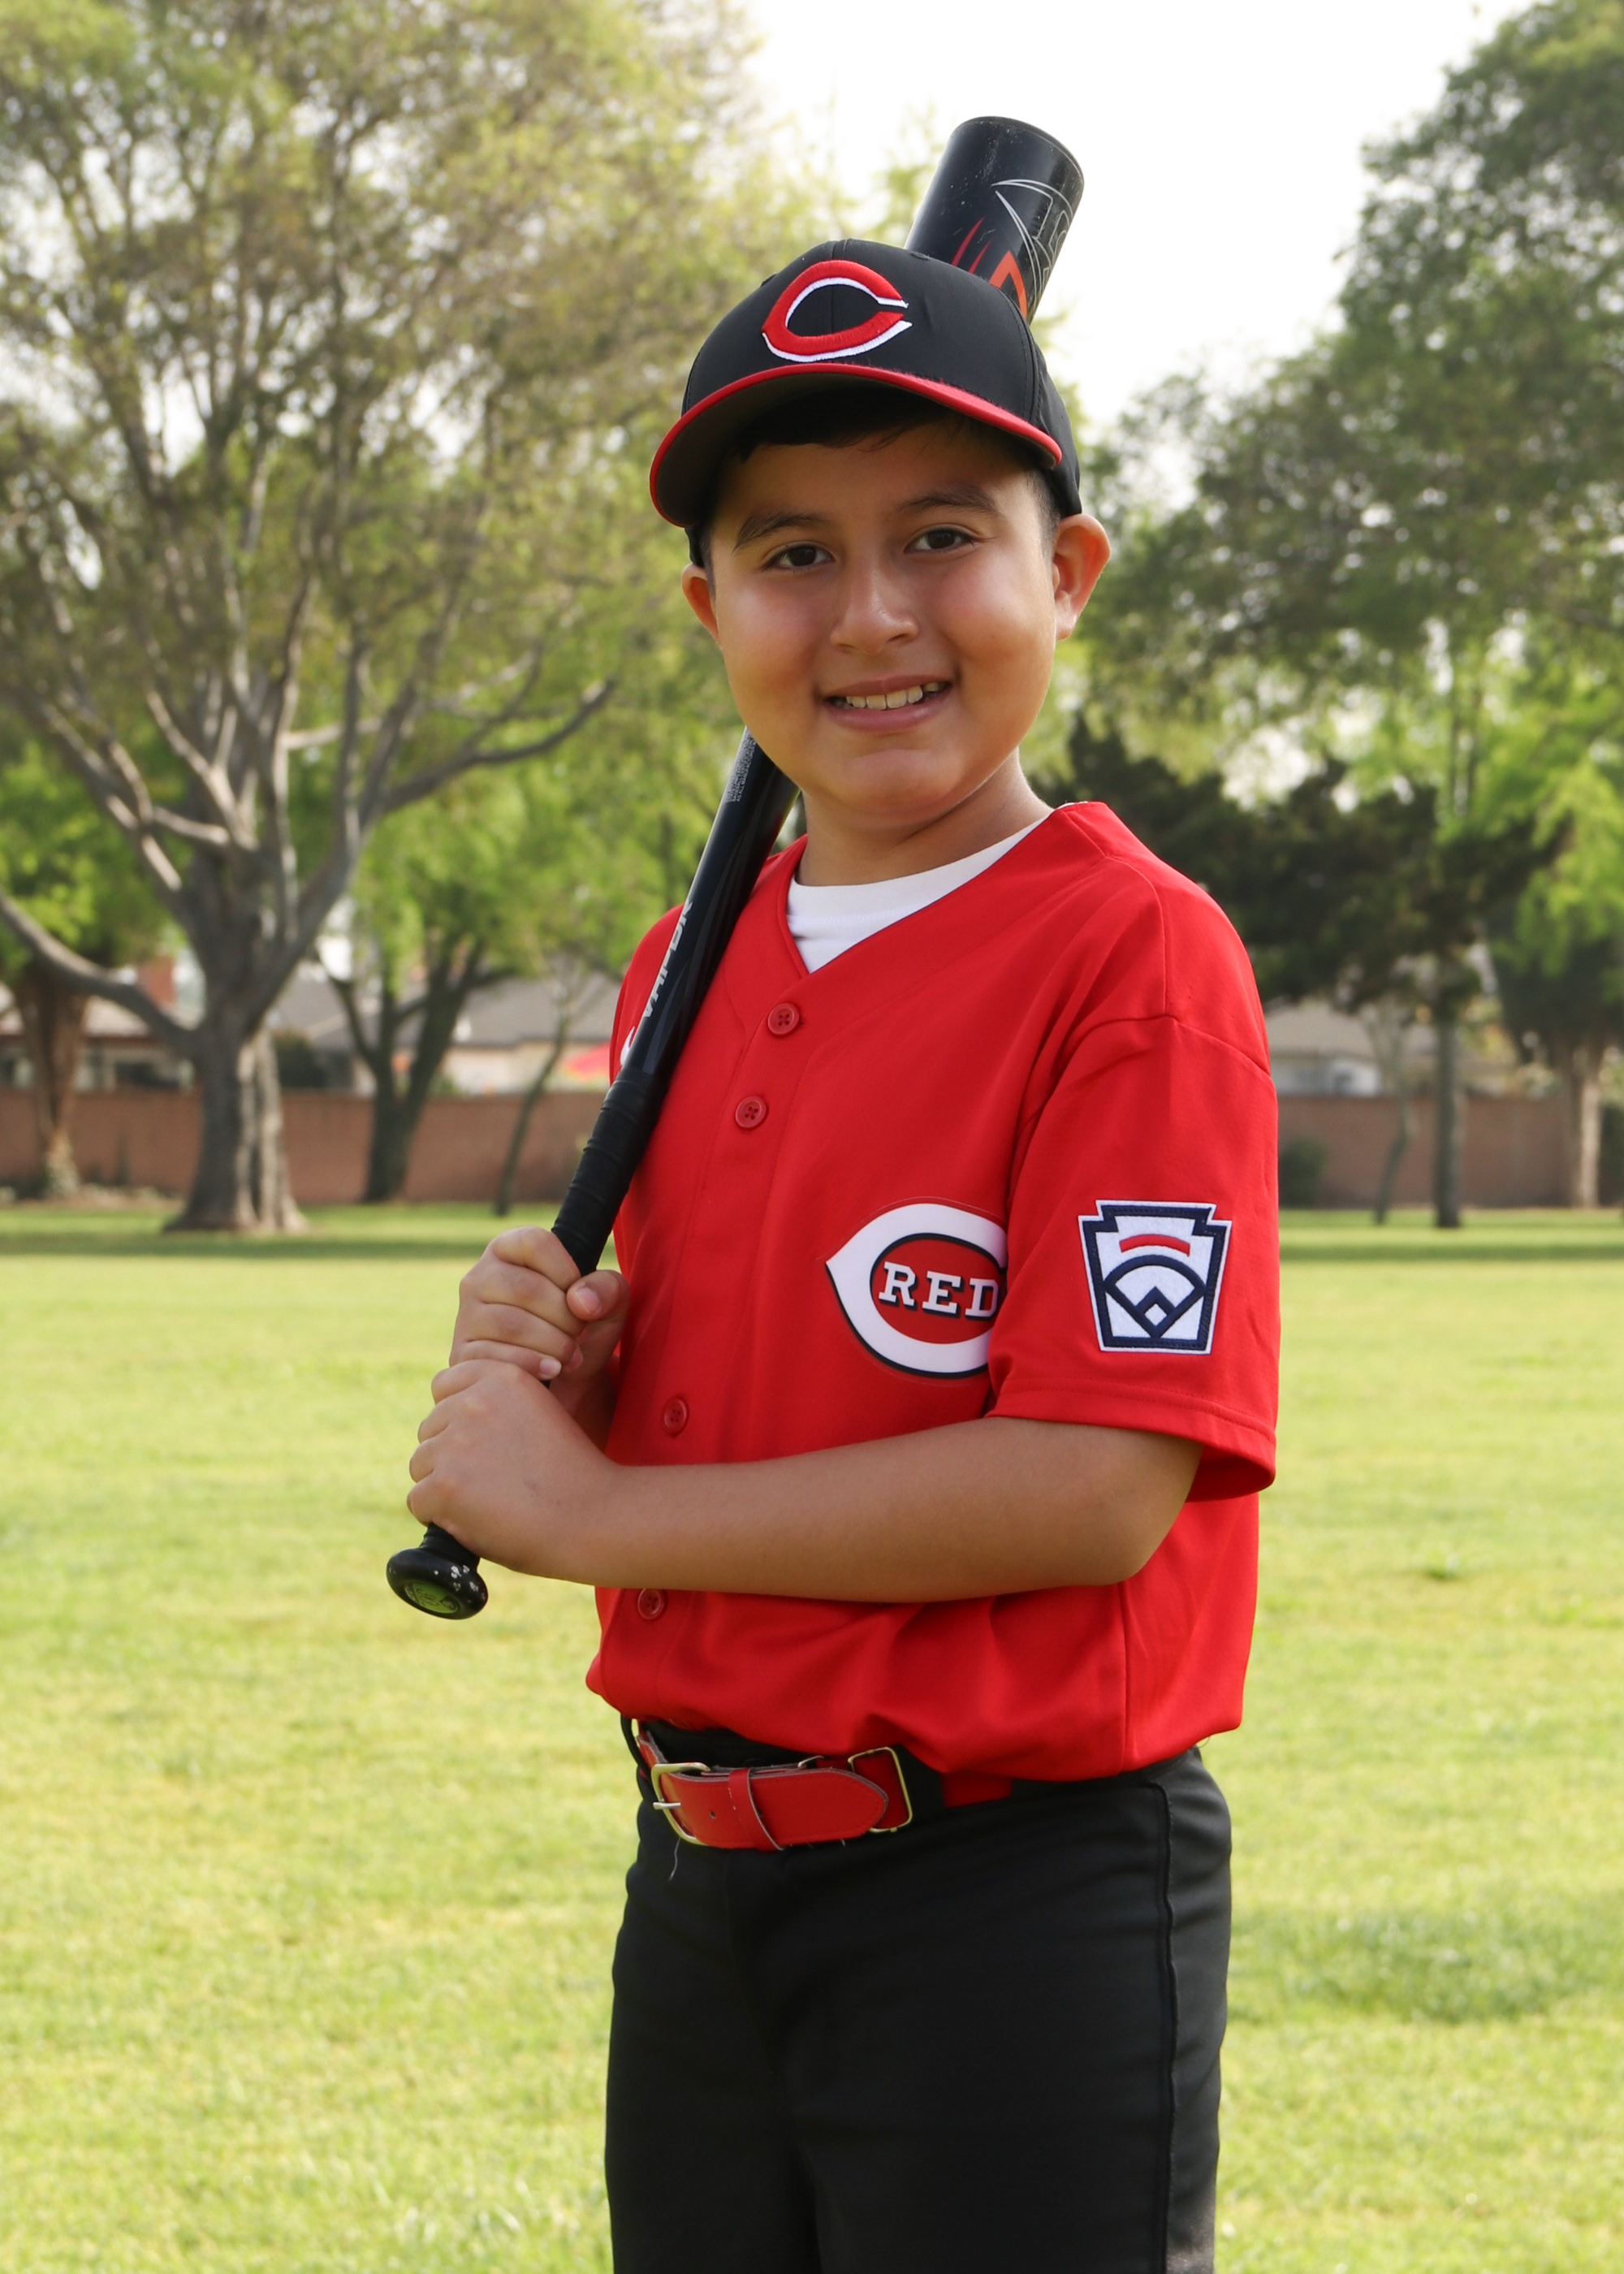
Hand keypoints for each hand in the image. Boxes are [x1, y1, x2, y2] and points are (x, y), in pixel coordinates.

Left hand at [407, 1359, 616, 1579]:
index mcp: (503, 1377)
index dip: (458, 1418)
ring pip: (421, 1466)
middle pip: (430, 1429)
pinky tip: (479, 1520)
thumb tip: (449, 1422)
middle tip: (495, 1481)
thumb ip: (497, 1407)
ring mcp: (457, 1442)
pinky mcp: (446, 1484)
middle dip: (451, 1455)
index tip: (484, 1444)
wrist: (595, 1518)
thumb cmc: (572, 1476)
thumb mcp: (540, 1414)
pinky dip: (442, 1517)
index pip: (444, 1385)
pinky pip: (419, 1501)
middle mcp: (475, 1401)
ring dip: (445, 1486)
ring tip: (490, 1501)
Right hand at [451, 1225, 627, 1393]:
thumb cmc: (582, 1331)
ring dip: (553, 1344)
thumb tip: (580, 1301)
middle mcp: (480, 1276)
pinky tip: (551, 1370)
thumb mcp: (608, 1306)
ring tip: (571, 1356)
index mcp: (510, 1250)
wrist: (564, 1383)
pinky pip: (495, 1356)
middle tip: (579, 1336)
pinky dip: (532, 1366)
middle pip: (525, 1288)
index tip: (581, 1299)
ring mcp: (467, 1315)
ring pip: (511, 1324)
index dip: (567, 1272)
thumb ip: (608, 1288)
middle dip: (565, 1318)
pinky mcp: (462, 1352)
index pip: (534, 1242)